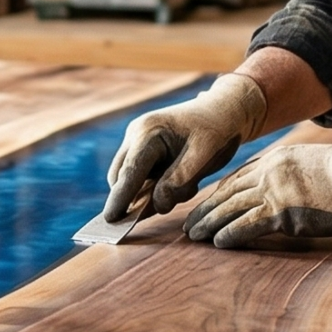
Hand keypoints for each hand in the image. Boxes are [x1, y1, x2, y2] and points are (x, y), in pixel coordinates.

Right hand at [104, 73, 268, 220]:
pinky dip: (156, 187)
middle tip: (171, 203)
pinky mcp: (143, 150)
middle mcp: (136, 135)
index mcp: (148, 132)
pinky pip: (141, 176)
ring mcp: (136, 141)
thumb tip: (157, 205)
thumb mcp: (204, 156)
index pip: (129, 172)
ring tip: (188, 185)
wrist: (222, 111)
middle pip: (121, 177)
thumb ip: (179, 181)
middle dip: (137, 198)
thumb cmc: (215, 131)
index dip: (119, 198)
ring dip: (150, 193)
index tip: (109, 219)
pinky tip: (184, 182)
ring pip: (130, 179)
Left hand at [183, 137, 331, 248]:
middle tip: (189, 224)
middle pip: (226, 192)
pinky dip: (230, 235)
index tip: (204, 205)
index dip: (217, 194)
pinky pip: (247, 225)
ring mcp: (274, 192)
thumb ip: (287, 175)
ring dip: (209, 223)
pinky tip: (218, 243)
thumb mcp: (309, 165)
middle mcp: (269, 173)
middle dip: (205, 209)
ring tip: (194, 236)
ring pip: (230, 208)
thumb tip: (277, 192)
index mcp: (274, 160)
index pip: (236, 178)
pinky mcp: (283, 213)